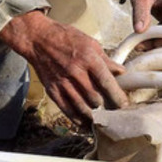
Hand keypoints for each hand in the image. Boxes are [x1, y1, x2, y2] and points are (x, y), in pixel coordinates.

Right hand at [0, 11, 128, 125]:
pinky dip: (77, 119)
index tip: (124, 105)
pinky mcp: (52, 90)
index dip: (117, 96)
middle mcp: (75, 72)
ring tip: (103, 119)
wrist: (37, 39)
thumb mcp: (90, 43)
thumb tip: (121, 72)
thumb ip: (106, 60)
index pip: (106, 82)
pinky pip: (66, 109)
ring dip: (94, 115)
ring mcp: (62, 83)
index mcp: (88, 59)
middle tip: (114, 111)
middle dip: (107, 106)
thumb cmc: (66, 38)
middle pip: (95, 97)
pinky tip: (85, 123)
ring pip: (81, 106)